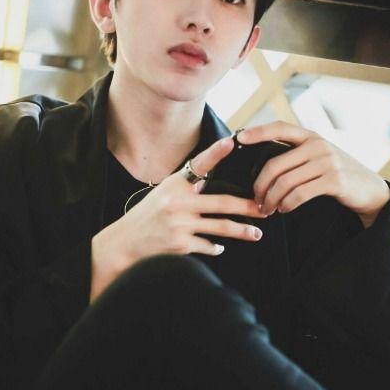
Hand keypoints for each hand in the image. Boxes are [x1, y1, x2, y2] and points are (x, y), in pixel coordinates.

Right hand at [90, 136, 266, 300]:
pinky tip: (221, 247)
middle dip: (247, 206)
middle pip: (222, 202)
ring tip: (256, 233)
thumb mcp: (164, 192)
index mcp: (175, 185)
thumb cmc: (148, 214)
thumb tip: (213, 178)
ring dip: (242, 231)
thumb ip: (188, 185)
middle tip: (264, 207)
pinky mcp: (180, 245)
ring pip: (221, 227)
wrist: (125, 242)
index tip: (231, 142)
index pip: (198, 165)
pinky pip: (208, 246)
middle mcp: (178, 202)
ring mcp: (180, 224)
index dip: (215, 153)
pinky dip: (216, 247)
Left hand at [236, 122, 389, 227]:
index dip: (258, 131)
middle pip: (275, 164)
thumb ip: (295, 154)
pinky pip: (300, 194)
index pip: (280, 127)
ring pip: (285, 182)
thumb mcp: (318, 156)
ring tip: (267, 209)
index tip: (239, 138)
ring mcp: (326, 162)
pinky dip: (287, 204)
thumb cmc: (335, 173)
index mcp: (310, 136)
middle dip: (260, 185)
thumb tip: (260, 163)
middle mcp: (317, 145)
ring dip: (271, 199)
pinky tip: (284, 209)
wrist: (369, 189)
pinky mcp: (334, 180)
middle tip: (256, 200)